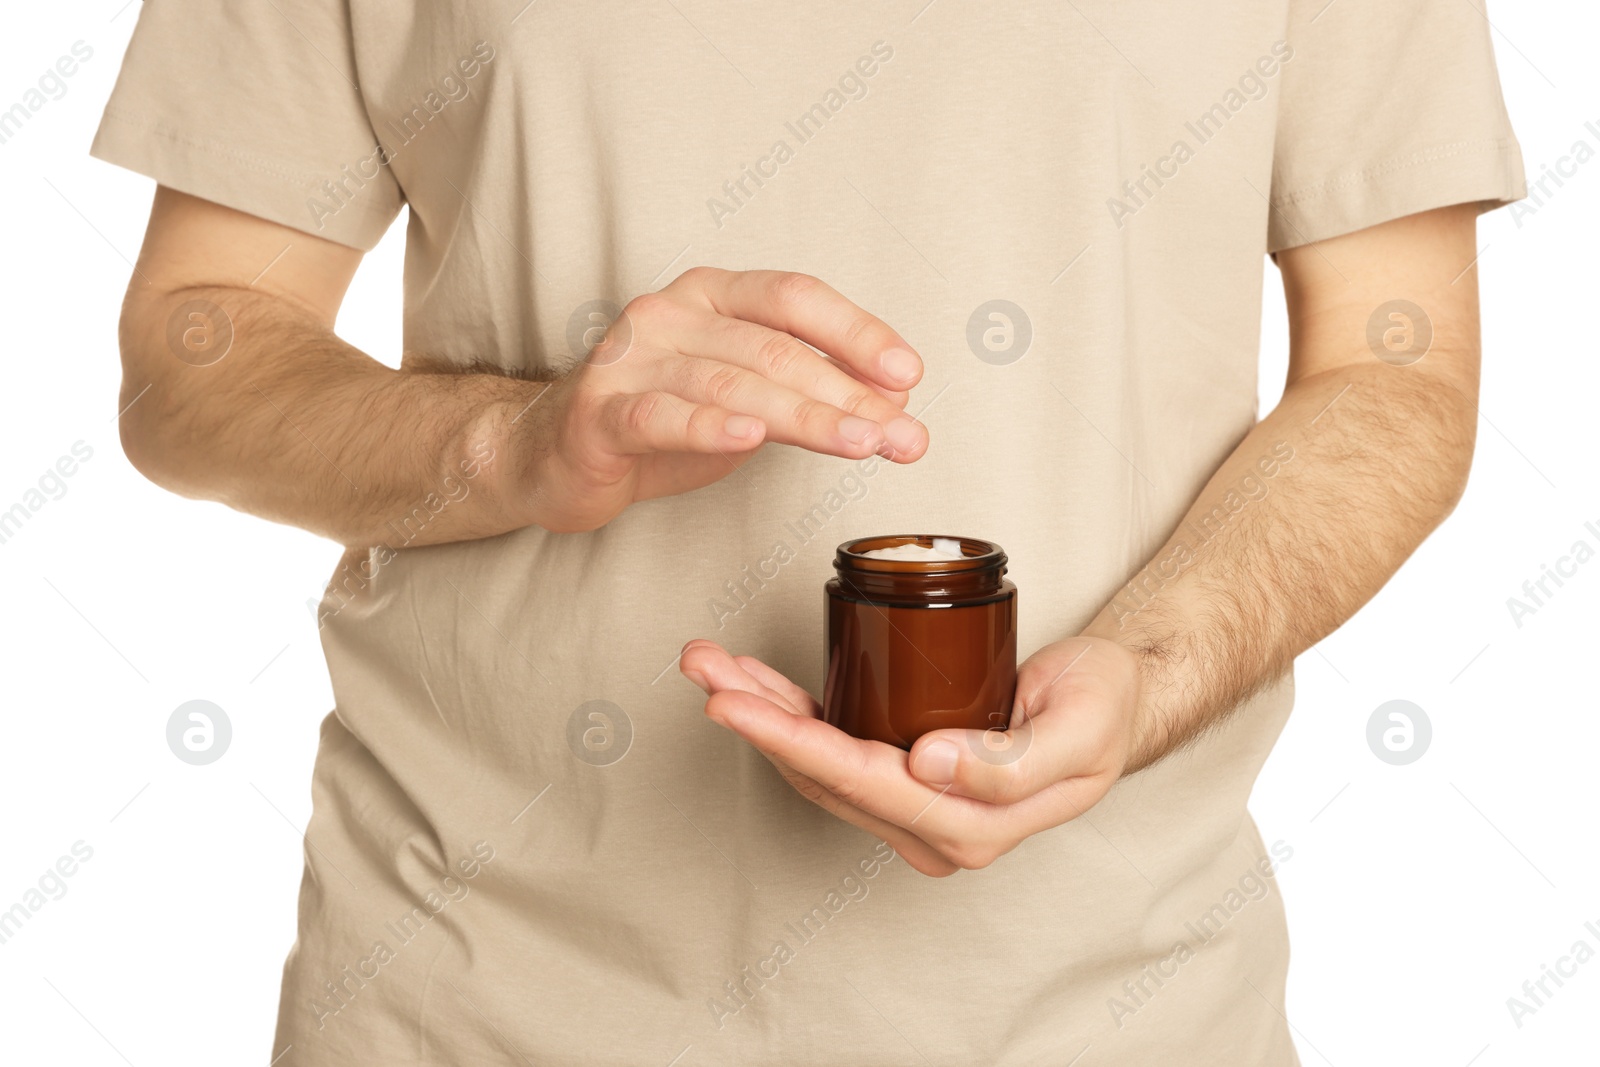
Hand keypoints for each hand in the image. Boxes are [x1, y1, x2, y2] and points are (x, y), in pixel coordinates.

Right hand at [493, 268, 928, 532]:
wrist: (550, 454)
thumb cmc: (655, 420)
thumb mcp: (743, 399)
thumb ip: (806, 393)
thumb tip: (894, 406)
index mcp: (712, 295)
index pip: (795, 299)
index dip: (857, 332)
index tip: (908, 374)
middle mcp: (671, 314)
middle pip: (775, 347)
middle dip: (849, 395)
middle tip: (903, 433)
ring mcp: (630, 359)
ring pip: (732, 382)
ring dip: (806, 416)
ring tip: (860, 442)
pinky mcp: (598, 413)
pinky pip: (661, 416)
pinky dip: (710, 425)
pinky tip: (750, 436)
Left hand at [679, 635, 1145, 875]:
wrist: (1117, 702)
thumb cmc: (1101, 711)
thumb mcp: (1076, 733)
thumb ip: (1011, 764)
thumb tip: (931, 767)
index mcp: (970, 827)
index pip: (860, 782)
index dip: (791, 741)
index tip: (733, 703)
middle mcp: (932, 828)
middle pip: (823, 774)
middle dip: (756, 718)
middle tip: (703, 667)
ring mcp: (915, 807)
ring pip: (817, 763)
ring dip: (761, 712)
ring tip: (710, 664)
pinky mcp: (905, 776)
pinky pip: (834, 748)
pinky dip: (789, 712)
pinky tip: (753, 682)